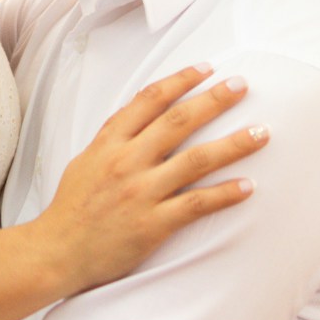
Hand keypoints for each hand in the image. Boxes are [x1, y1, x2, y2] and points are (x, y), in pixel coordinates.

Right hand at [38, 65, 266, 290]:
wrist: (57, 250)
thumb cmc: (71, 206)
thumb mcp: (85, 161)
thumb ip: (112, 138)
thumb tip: (137, 116)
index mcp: (109, 143)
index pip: (148, 101)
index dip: (180, 80)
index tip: (206, 69)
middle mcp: (126, 161)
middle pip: (178, 122)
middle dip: (214, 100)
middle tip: (242, 86)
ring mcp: (141, 192)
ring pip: (196, 161)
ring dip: (233, 144)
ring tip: (262, 133)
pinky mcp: (153, 224)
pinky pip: (196, 204)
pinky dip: (224, 194)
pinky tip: (248, 187)